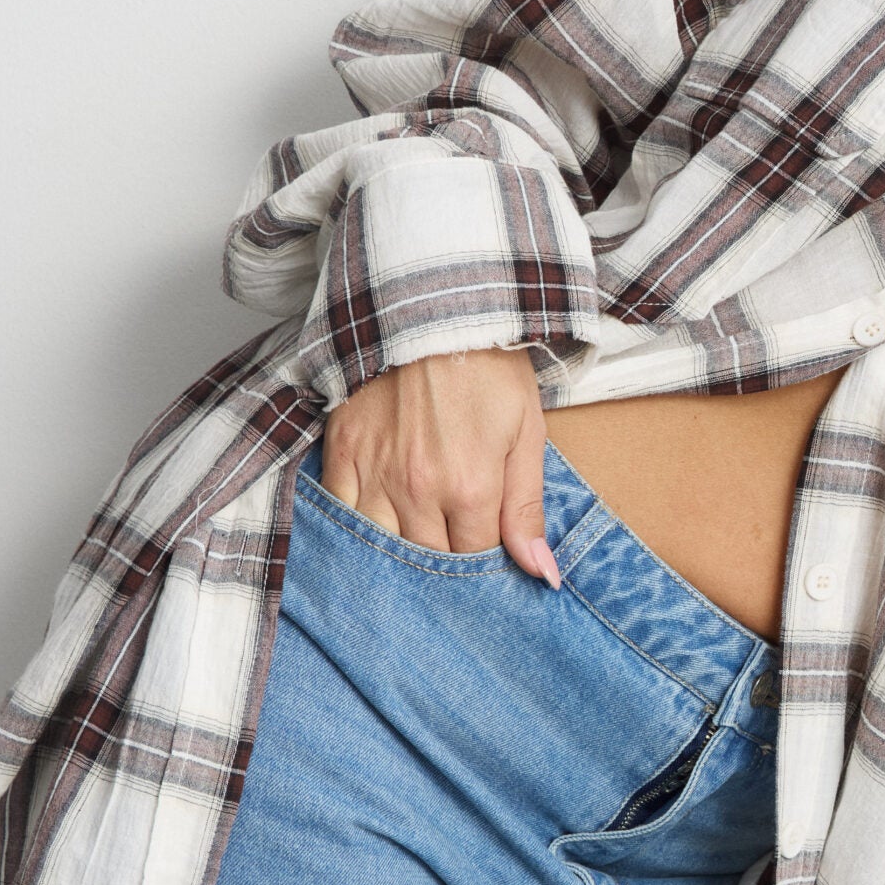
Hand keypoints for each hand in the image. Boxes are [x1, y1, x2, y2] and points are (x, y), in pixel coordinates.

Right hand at [319, 349, 560, 585]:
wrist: (432, 311)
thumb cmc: (488, 369)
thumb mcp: (526, 432)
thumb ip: (527, 508)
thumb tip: (542, 574)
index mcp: (470, 487)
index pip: (475, 559)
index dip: (487, 561)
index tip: (489, 545)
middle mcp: (418, 490)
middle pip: (428, 560)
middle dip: (446, 561)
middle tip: (455, 541)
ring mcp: (374, 474)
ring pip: (383, 547)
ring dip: (401, 553)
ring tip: (419, 536)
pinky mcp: (342, 453)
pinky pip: (341, 515)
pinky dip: (356, 528)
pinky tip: (373, 527)